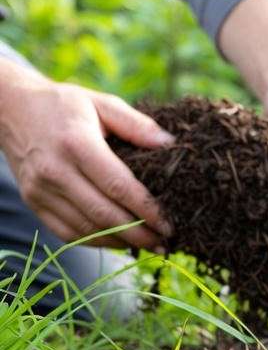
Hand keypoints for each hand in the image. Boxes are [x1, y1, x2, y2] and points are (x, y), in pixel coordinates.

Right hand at [0, 66, 173, 250]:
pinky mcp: (32, 202)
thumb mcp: (101, 103)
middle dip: (139, 233)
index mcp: (77, 145)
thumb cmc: (64, 105)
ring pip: (86, 229)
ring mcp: (40, 190)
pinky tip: (119, 242)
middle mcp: (55, 171)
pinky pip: (67, 232)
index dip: (147, 210)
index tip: (169, 224)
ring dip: (120, 242)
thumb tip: (170, 144)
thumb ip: (136, 124)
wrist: (9, 109)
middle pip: (103, 214)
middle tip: (165, 243)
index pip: (118, 186)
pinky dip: (96, 241)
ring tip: (148, 246)